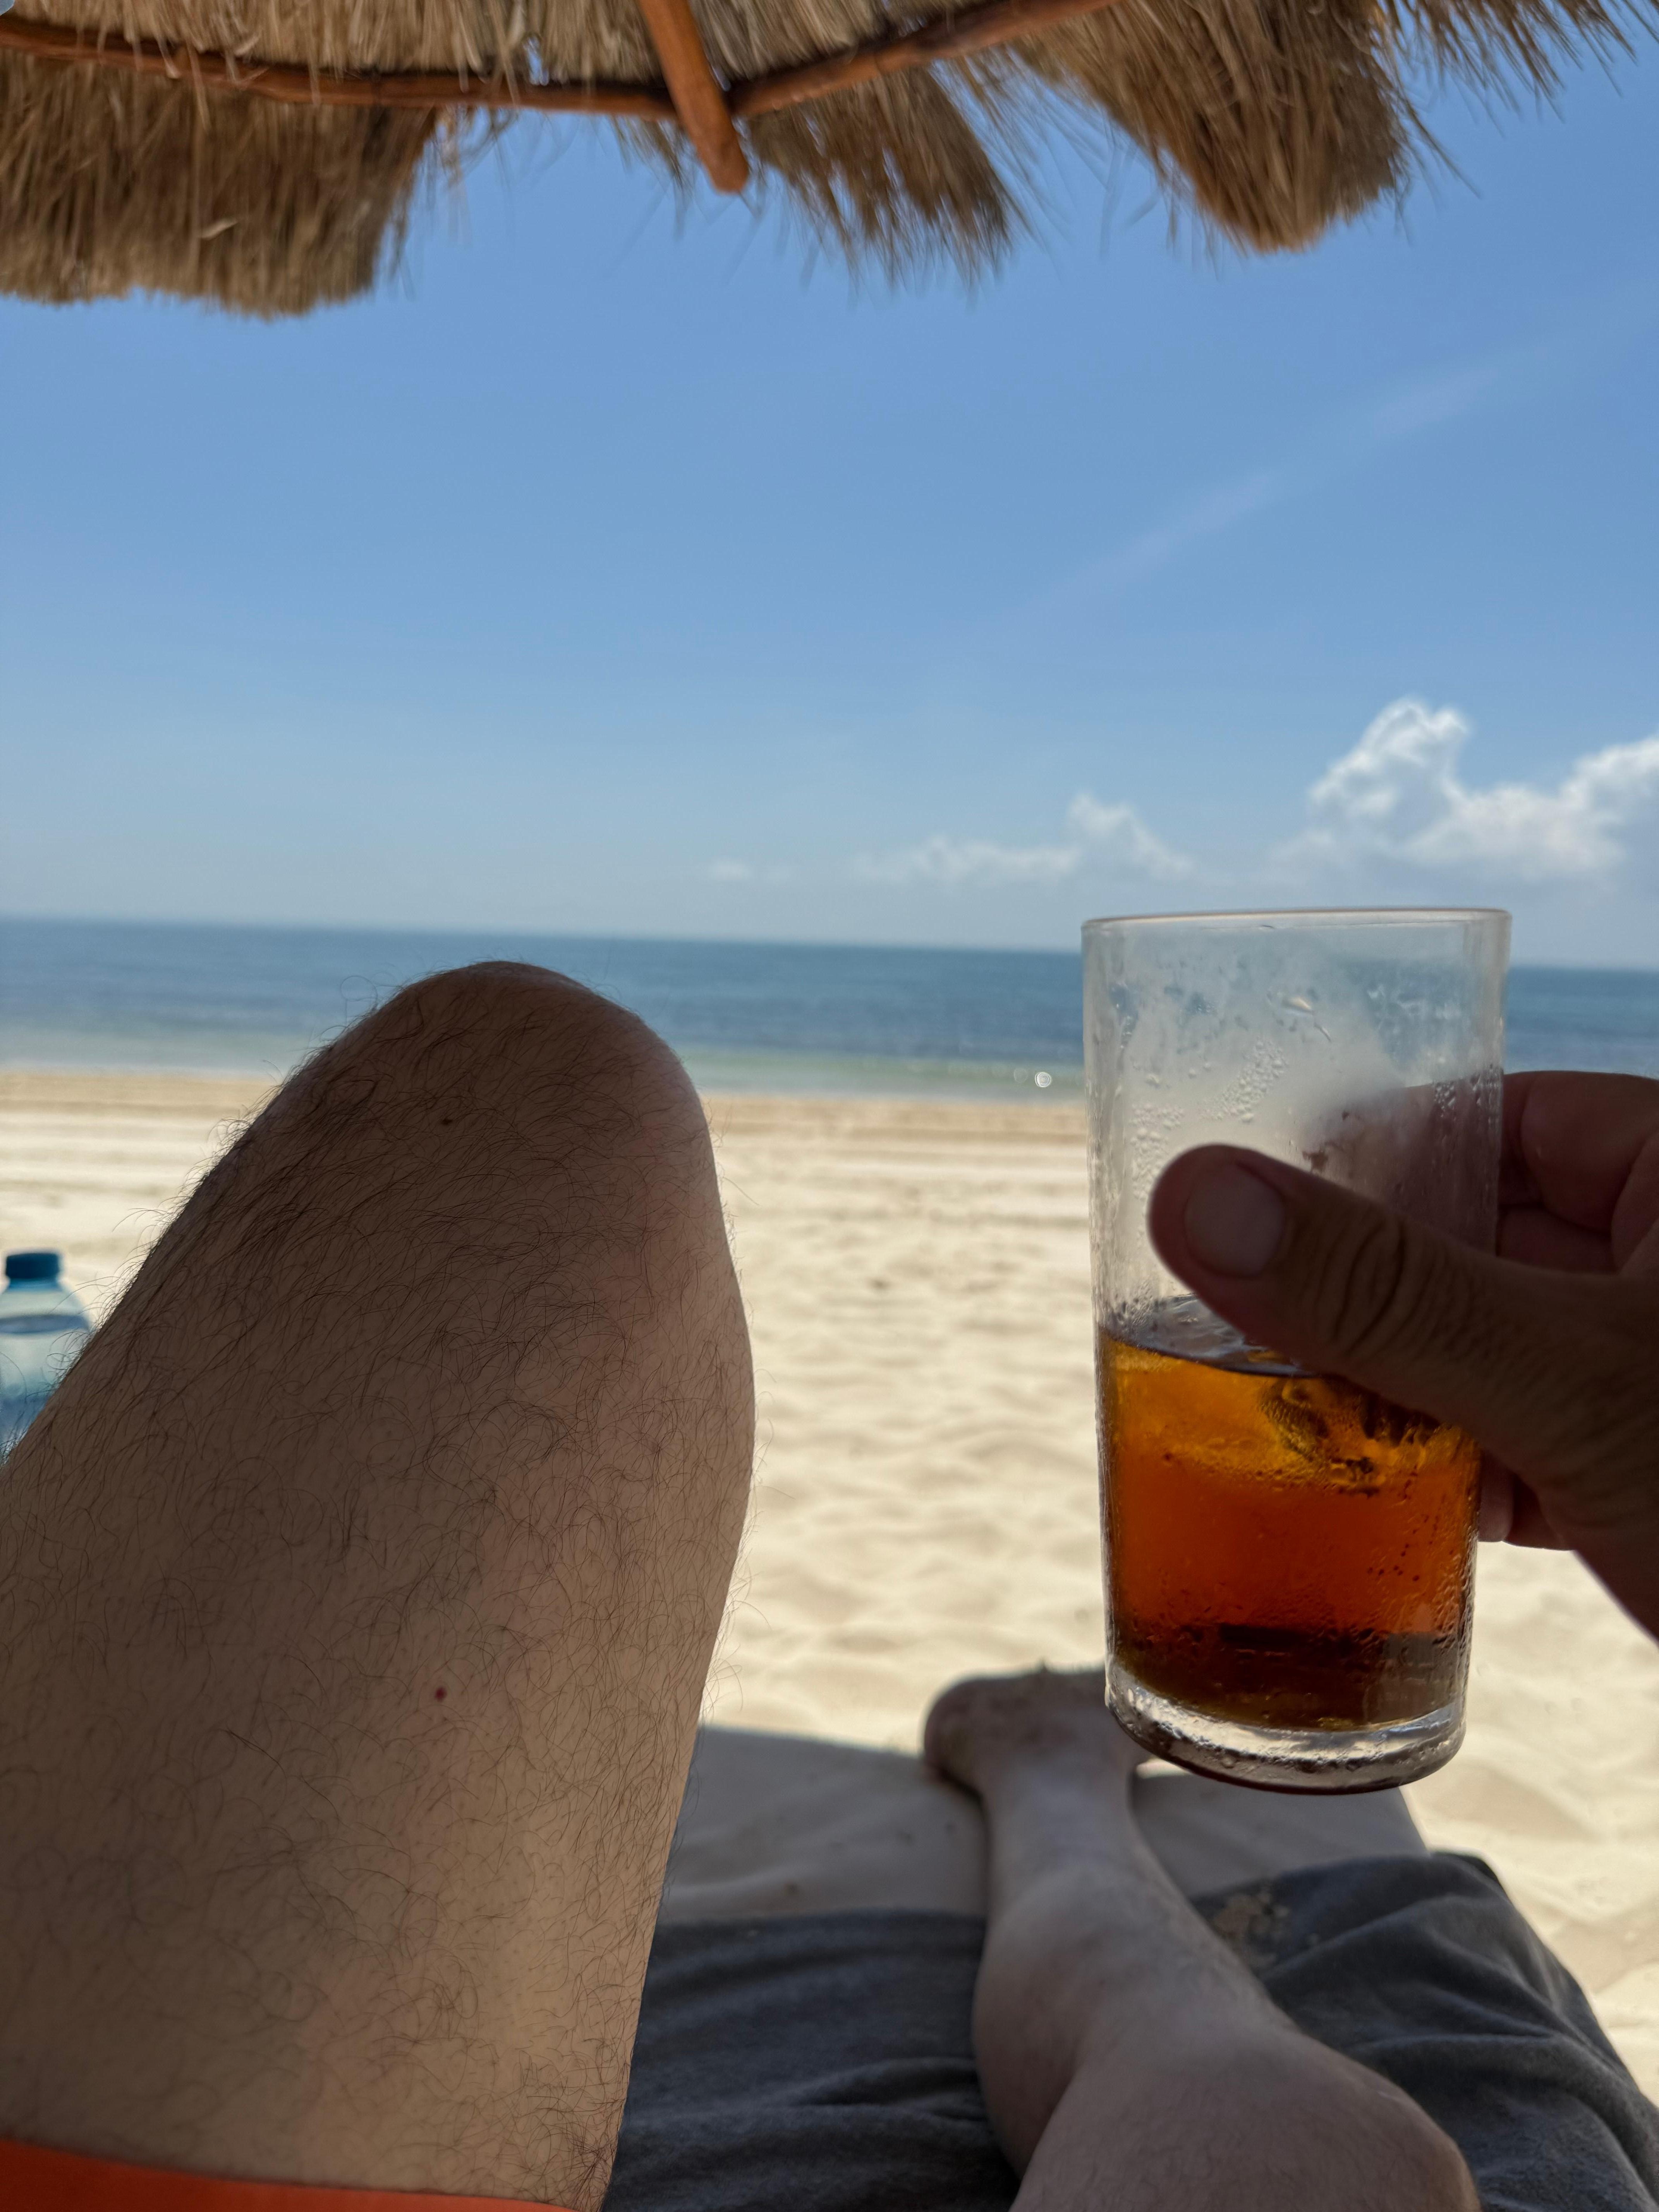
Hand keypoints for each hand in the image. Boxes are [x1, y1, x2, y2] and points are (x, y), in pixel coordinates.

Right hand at [1147, 1072, 1658, 1638]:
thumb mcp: (1573, 1382)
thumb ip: (1385, 1291)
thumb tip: (1196, 1192)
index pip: (1487, 1120)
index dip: (1358, 1168)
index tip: (1241, 1233)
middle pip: (1471, 1237)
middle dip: (1359, 1299)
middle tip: (1222, 1343)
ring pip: (1488, 1345)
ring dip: (1389, 1392)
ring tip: (1270, 1431)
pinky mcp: (1651, 1468)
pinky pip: (1523, 1436)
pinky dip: (1450, 1470)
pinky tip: (1372, 1509)